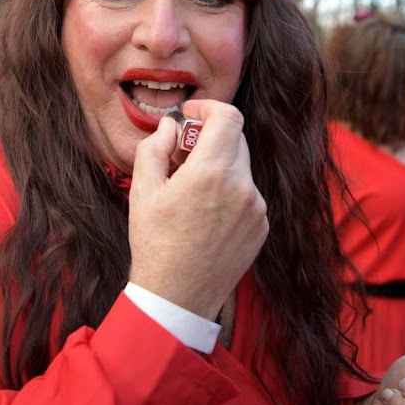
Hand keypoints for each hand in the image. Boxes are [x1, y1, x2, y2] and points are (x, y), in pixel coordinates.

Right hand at [128, 99, 267, 319]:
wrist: (177, 297)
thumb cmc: (155, 244)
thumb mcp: (143, 191)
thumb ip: (155, 148)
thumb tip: (170, 127)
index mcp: (212, 172)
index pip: (228, 116)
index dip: (208, 108)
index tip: (191, 116)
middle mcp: (242, 186)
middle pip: (235, 138)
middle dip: (209, 137)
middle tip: (181, 155)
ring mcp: (256, 208)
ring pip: (241, 166)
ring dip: (219, 165)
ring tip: (191, 189)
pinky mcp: (262, 226)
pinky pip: (248, 193)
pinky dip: (230, 190)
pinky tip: (206, 212)